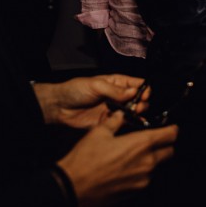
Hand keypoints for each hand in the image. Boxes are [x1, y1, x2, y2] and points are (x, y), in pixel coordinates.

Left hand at [34, 75, 148, 128]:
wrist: (60, 107)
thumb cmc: (76, 90)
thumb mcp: (96, 85)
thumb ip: (116, 90)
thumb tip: (134, 92)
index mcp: (117, 82)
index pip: (138, 84)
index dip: (145, 89)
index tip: (144, 95)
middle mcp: (119, 96)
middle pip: (139, 99)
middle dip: (142, 102)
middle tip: (138, 106)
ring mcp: (115, 109)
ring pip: (134, 111)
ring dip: (137, 113)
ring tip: (133, 113)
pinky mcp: (109, 121)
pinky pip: (123, 123)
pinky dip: (129, 123)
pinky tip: (130, 122)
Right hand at [57, 111, 177, 206]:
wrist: (71, 187)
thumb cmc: (84, 160)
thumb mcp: (99, 132)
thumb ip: (115, 121)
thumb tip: (121, 114)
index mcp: (141, 144)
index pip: (171, 134)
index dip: (171, 129)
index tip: (169, 128)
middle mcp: (147, 163)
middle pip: (169, 152)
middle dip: (164, 146)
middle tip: (152, 142)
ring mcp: (142, 180)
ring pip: (157, 167)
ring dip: (151, 161)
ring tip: (132, 157)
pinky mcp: (135, 192)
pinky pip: (145, 180)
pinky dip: (140, 174)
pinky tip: (124, 170)